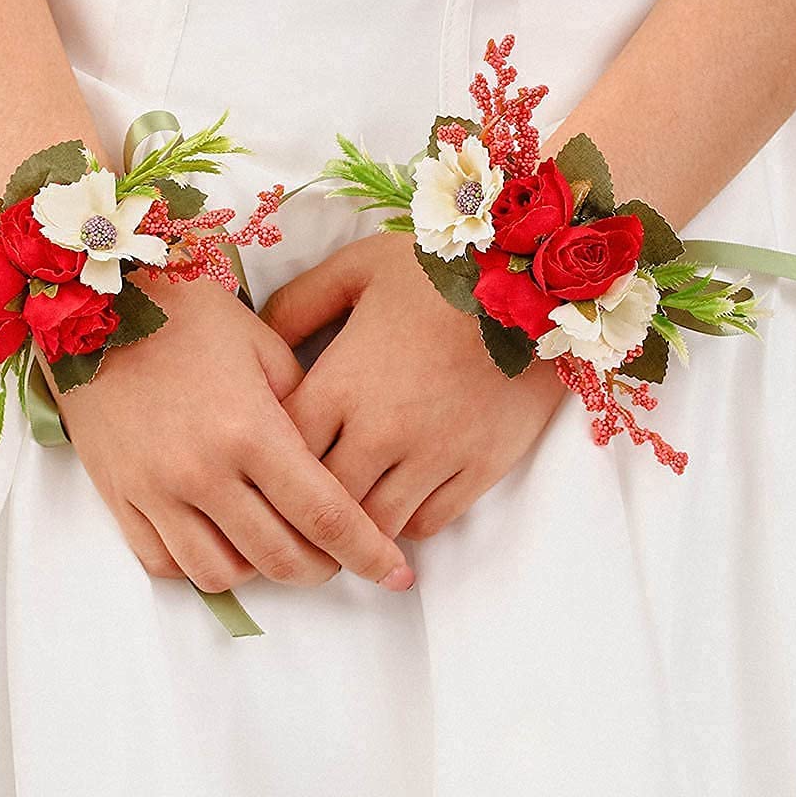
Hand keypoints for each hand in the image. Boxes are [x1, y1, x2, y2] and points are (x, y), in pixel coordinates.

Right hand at [55, 274, 414, 592]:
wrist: (99, 308)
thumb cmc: (190, 316)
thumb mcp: (264, 346)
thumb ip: (305, 407)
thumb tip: (332, 459)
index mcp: (251, 430)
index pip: (325, 513)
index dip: (368, 552)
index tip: (397, 574)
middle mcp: (203, 472)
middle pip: (280, 557)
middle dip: (323, 568)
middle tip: (338, 555)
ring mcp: (154, 491)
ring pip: (222, 574)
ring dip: (262, 572)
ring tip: (278, 544)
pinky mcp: (119, 497)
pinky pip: (165, 563)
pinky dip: (201, 566)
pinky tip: (223, 540)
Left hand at [261, 234, 565, 539]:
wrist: (538, 283)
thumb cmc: (438, 273)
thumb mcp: (357, 269)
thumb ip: (298, 305)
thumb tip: (257, 337)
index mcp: (342, 382)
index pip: (283, 452)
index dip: (267, 467)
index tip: (264, 468)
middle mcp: (381, 430)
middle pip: (324, 503)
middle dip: (305, 513)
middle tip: (295, 513)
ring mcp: (433, 455)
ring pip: (375, 527)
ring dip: (355, 528)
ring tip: (342, 521)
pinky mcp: (480, 468)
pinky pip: (430, 523)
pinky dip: (407, 521)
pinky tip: (398, 500)